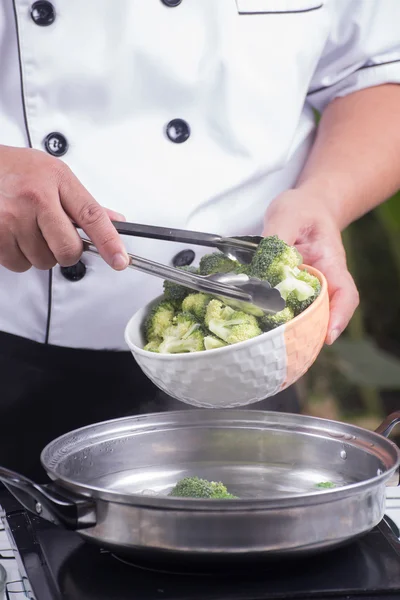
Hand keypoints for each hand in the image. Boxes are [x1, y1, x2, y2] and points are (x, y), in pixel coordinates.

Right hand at [0, 146, 128, 272]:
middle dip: (65, 252)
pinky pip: (18, 264)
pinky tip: (13, 235)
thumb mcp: (53, 174)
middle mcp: (35, 199)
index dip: (110, 242)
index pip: (92, 216)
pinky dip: (18, 256)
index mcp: (56, 180)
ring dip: (38, 254)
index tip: (121, 260)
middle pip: (68, 250)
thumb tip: (115, 222)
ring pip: (42, 261)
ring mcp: (12, 218)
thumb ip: (83, 202)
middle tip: (54, 237)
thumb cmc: (14, 169)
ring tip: (26, 229)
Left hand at [263, 189, 358, 344]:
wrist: (303, 208)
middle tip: (284, 348)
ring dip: (287, 329)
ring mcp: (305, 288)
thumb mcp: (288, 215)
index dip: (340, 317)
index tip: (328, 336)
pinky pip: (284, 308)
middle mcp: (322, 281)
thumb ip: (276, 239)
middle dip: (307, 333)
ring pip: (302, 315)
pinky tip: (254, 326)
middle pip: (322, 314)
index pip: (345, 294)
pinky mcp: (288, 289)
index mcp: (330, 264)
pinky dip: (271, 318)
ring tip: (266, 344)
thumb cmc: (303, 209)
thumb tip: (261, 268)